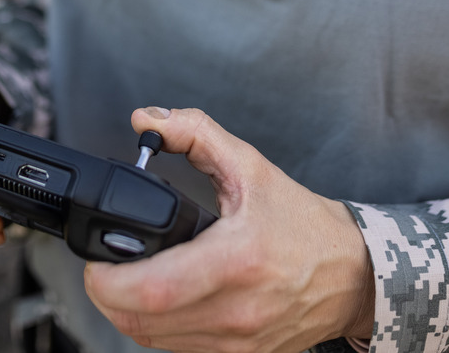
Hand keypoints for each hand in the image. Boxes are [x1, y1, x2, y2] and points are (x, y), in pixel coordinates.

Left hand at [85, 108, 375, 351]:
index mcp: (237, 260)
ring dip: (125, 310)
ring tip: (128, 277)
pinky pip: (176, 348)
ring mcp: (237, 341)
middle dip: (105, 294)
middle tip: (105, 264)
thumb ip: (196, 134)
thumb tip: (147, 119)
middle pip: (139, 320)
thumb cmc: (304, 224)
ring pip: (150, 339)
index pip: (151, 289)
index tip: (97, 256)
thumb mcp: (251, 168)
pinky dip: (155, 325)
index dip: (107, 278)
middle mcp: (236, 310)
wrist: (351, 274)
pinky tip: (161, 299)